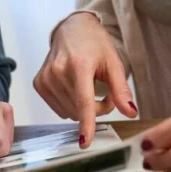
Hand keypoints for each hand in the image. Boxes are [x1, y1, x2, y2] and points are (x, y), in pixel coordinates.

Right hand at [34, 12, 137, 147]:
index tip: (85, 142)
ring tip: (89, 88)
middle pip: (80, 110)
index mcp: (79, 65)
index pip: (83, 101)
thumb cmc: (95, 44)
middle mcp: (58, 72)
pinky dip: (70, 105)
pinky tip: (74, 89)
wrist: (71, 29)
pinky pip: (59, 109)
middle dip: (96, 109)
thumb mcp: (114, 63)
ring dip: (83, 108)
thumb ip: (121, 90)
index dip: (86, 124)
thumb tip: (131, 113)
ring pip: (69, 113)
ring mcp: (46, 79)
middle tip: (105, 94)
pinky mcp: (39, 84)